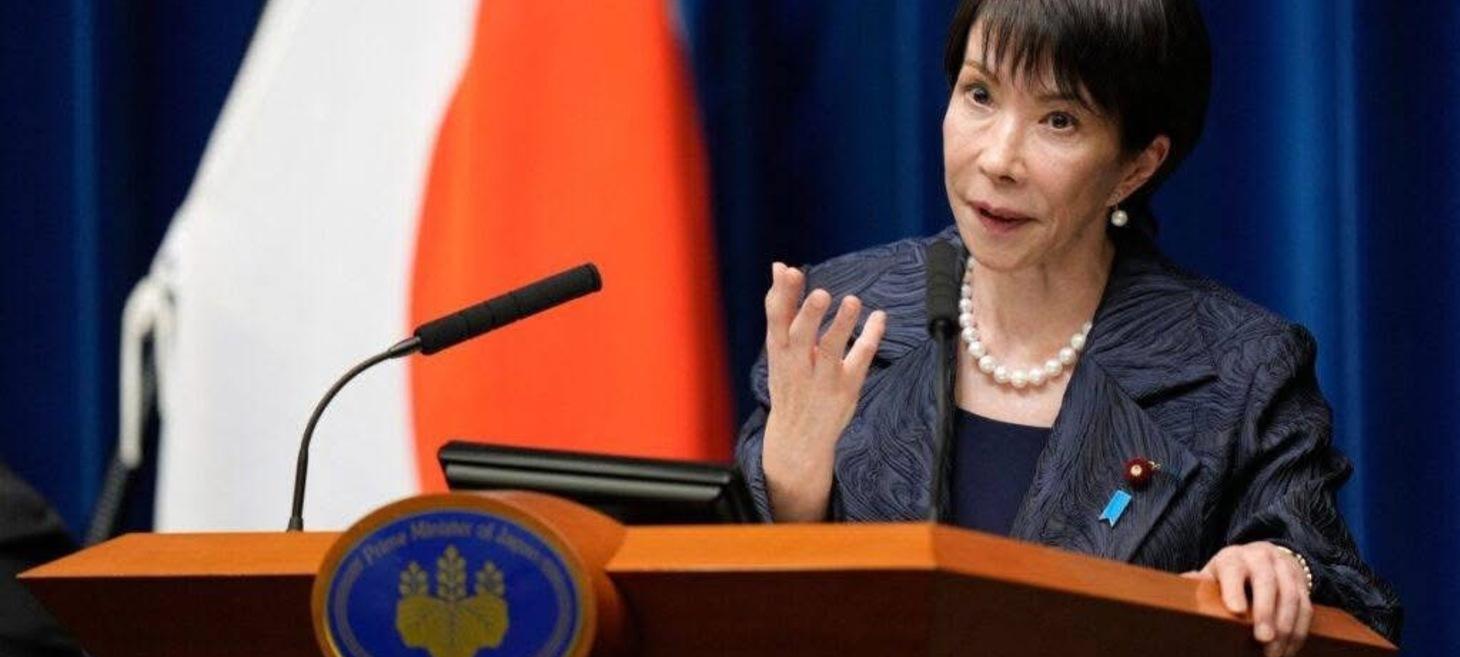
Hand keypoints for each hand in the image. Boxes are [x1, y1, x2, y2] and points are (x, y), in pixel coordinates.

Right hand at [761, 262, 885, 521]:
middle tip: (822, 293)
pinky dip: (870, 338)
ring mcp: (822, 378)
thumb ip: (782, 308)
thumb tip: (779, 265)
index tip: (788, 270)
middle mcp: (797, 364)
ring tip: (853, 301)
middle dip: (809, 314)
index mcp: (779, 352)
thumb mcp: (778, 348)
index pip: (776, 320)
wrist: (796, 438)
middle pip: (801, 336)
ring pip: (831, 350)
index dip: (782, 295)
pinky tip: (879, 318)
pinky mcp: (845, 389)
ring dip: (841, 326)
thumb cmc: (789, 381)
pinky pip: (860, 360)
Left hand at [1183, 541, 1313, 656]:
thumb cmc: (1232, 573)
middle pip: (1266, 583)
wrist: (1264, 556)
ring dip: (1285, 628)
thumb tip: (1178, 587)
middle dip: (1266, 612)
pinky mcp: (1303, 584)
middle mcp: (1261, 558)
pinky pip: (1306, 609)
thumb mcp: (1214, 574)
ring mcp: (1285, 569)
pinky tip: (1289, 649)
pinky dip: (1299, 632)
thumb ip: (1199, 582)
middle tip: (1263, 639)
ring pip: (1291, 597)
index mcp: (1234, 557)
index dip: (1234, 589)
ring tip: (1275, 653)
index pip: (1233, 570)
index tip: (1235, 611)